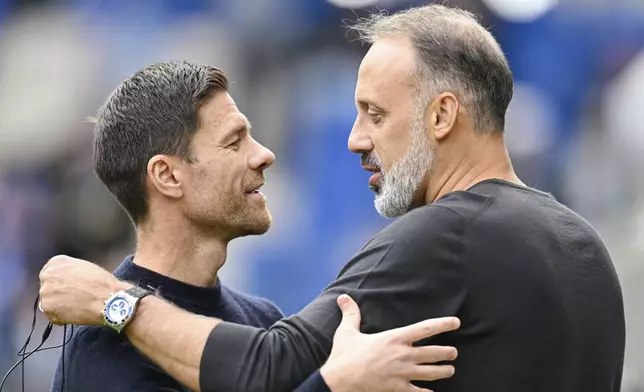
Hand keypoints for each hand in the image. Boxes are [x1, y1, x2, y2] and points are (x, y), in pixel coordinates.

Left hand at [39, 255, 131, 324]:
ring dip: (59, 306)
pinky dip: (61, 317)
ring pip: (49, 302)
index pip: (50, 273)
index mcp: (56, 262)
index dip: (60, 282)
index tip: (68, 287)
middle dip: (58, 293)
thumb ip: (70, 271)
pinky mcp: (47, 308)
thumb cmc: (101, 282)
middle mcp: (47, 275)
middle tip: (72, 298)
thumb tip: (67, 280)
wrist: (107, 299)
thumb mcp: (84, 267)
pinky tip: (75, 313)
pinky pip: (52, 315)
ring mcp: (45, 292)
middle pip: (48, 287)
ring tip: (76, 307)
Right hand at [320, 295, 459, 391]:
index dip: (443, 324)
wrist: (340, 381)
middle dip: (447, 353)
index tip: (456, 322)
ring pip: (431, 373)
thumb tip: (343, 297)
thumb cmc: (344, 356)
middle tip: (454, 352)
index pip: (425, 329)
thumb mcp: (346, 332)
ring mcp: (402, 374)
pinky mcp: (397, 389)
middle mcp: (402, 355)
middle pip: (434, 353)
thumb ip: (350, 314)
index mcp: (394, 338)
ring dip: (443, 371)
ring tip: (450, 370)